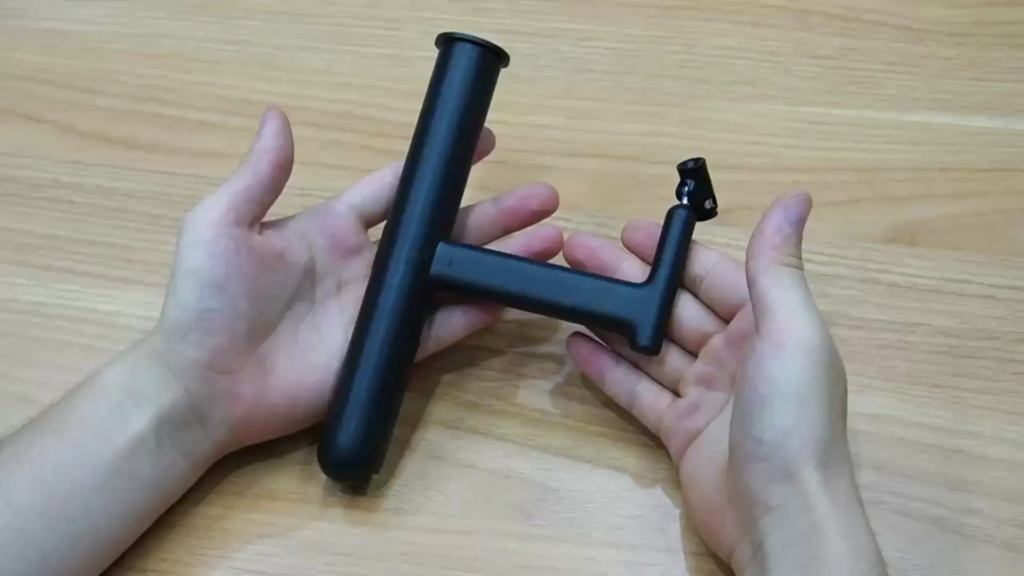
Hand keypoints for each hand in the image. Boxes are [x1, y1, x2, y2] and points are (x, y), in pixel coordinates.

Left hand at [152, 107, 563, 454]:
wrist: (202, 384)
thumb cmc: (207, 302)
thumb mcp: (221, 225)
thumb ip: (260, 176)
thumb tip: (279, 116)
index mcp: (332, 229)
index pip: (398, 188)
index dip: (441, 164)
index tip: (484, 141)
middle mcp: (366, 265)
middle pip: (443, 232)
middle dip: (494, 214)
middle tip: (543, 198)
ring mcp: (378, 311)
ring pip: (452, 279)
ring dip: (499, 262)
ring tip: (547, 244)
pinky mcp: (383, 353)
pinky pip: (437, 332)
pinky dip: (472, 318)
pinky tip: (508, 299)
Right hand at [563, 193, 885, 574]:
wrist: (779, 515)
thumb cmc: (792, 419)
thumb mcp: (790, 331)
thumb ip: (776, 266)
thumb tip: (796, 197)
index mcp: (767, 326)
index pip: (711, 275)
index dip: (670, 252)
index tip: (627, 231)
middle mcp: (736, 355)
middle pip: (672, 306)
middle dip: (627, 279)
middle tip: (577, 254)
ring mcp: (705, 395)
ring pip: (650, 347)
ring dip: (612, 319)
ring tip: (569, 291)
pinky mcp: (679, 432)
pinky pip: (638, 392)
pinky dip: (608, 370)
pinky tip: (577, 348)